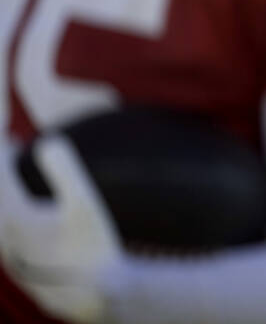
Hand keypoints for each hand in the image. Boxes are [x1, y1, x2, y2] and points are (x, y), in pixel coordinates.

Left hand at [0, 136, 123, 322]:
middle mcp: (4, 234)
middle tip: (9, 143)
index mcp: (15, 216)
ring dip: (3, 188)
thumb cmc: (94, 249)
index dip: (4, 149)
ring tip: (12, 168)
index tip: (9, 130)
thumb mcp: (87, 205)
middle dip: (2, 166)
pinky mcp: (15, 260)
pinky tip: (18, 203)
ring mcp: (7, 250)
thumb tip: (47, 141)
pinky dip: (5, 206)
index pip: (0, 172)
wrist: (92, 297)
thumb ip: (65, 170)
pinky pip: (0, 227)